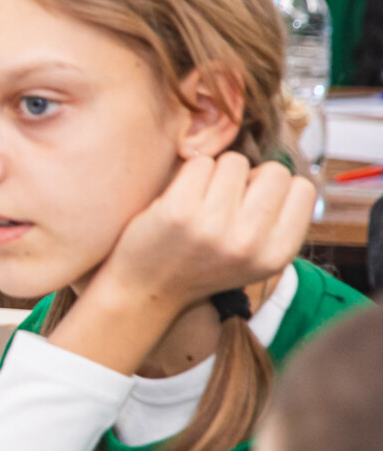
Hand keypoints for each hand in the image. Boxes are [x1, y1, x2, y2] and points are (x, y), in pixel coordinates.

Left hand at [62, 153, 315, 373]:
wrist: (146, 289)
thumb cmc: (203, 264)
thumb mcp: (255, 257)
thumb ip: (277, 221)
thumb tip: (287, 173)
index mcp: (277, 254)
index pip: (303, 189)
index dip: (278, 188)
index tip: (254, 202)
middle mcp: (249, 241)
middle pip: (275, 171)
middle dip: (252, 177)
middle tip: (226, 199)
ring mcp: (213, 225)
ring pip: (236, 161)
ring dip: (219, 172)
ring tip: (202, 201)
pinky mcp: (178, 210)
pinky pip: (201, 162)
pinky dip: (191, 172)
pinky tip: (180, 197)